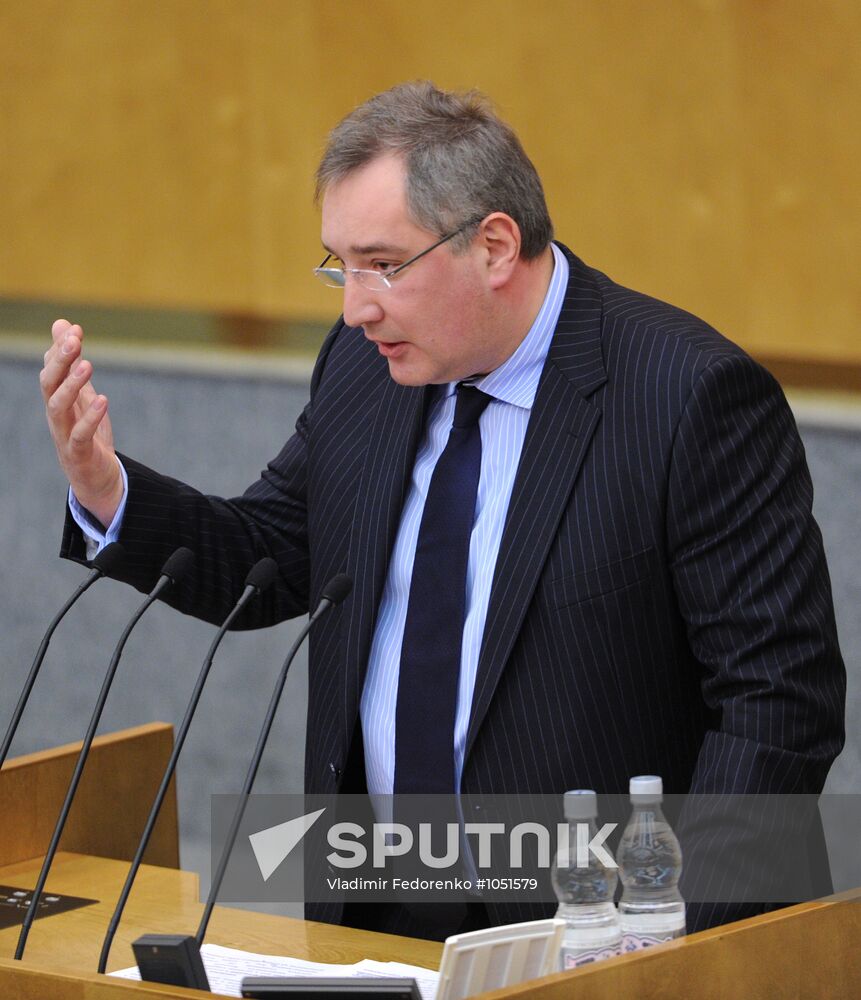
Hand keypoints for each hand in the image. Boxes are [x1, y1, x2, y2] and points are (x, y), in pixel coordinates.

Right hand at [40, 319, 122, 527]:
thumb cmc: (86, 433)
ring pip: (57, 407)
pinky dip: (90, 417)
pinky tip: (103, 400)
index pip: (51, 370)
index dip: (60, 350)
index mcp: (57, 400)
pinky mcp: (79, 453)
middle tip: (75, 341)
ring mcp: (64, 434)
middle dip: (60, 361)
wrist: (96, 479)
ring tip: (88, 365)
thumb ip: (72, 365)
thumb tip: (64, 324)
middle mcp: (56, 415)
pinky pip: (79, 434)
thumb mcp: (81, 395)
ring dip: (71, 385)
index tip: (75, 329)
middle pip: (48, 384)